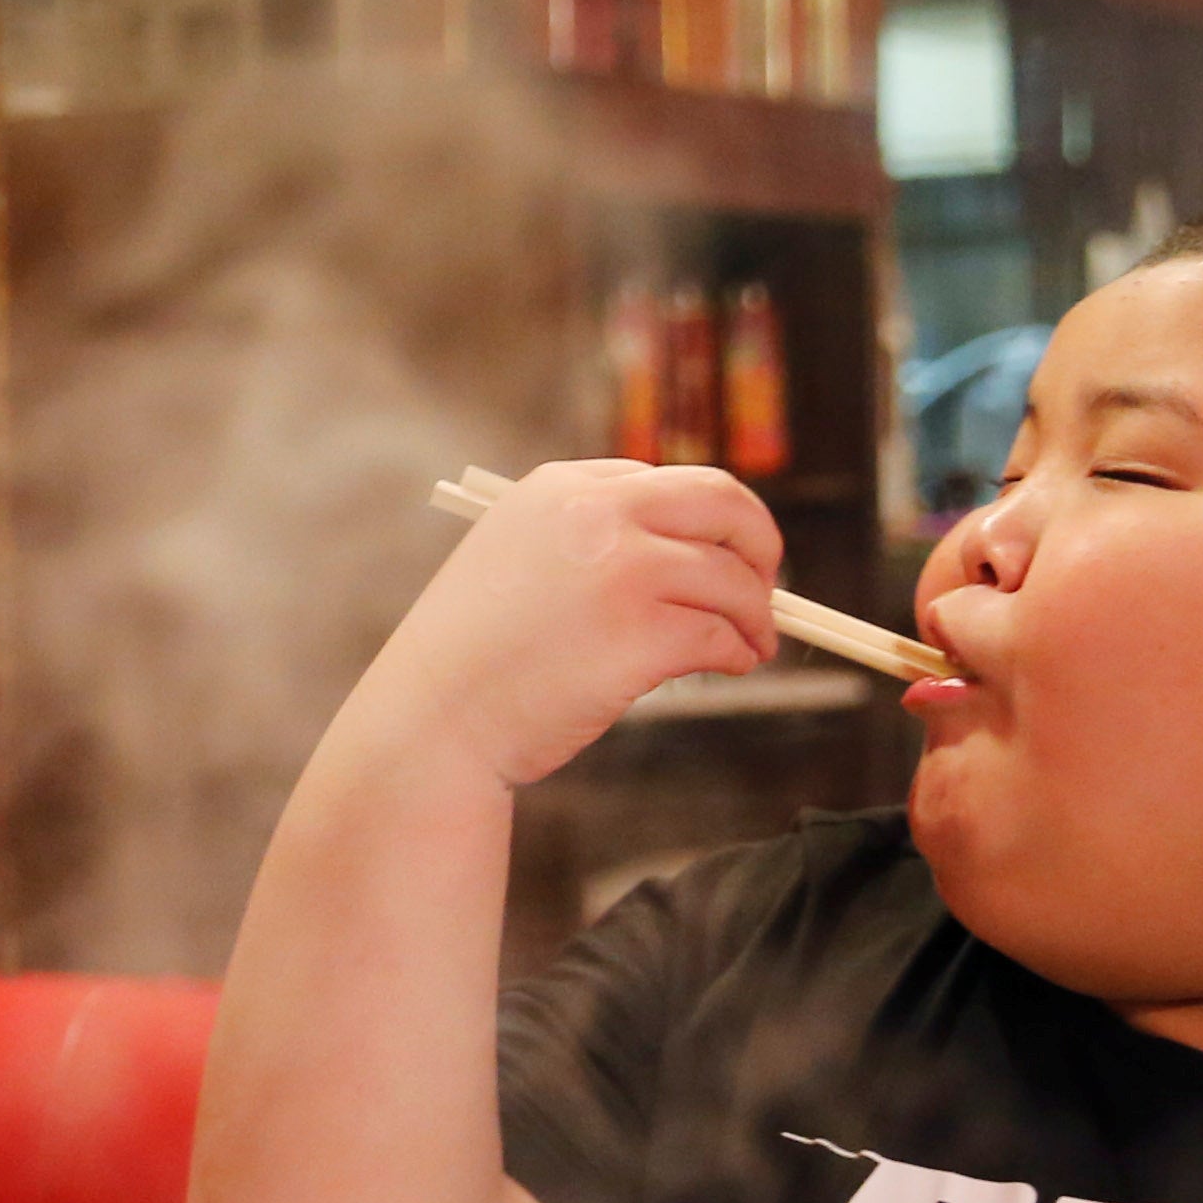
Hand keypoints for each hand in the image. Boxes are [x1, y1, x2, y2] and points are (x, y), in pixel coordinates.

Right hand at [366, 462, 781, 789]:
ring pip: (733, 577)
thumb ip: (584, 540)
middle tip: (769, 587)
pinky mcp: (644, 631)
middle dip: (759, 545)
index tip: (721, 557)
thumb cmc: (472, 659)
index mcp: (560, 488)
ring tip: (754, 646)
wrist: (432, 720)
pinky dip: (738, 651)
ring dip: (756, 614)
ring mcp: (623, 568)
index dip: (706, 522)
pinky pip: (721, 633)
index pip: (664, 482)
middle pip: (722, 503)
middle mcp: (596, 513)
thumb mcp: (514, 562)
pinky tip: (732, 666)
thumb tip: (685, 555)